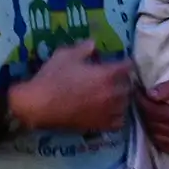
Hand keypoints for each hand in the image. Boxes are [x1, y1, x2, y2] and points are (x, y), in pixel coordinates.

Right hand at [10, 41, 131, 131]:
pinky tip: (109, 111)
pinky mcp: (101, 125)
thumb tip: (94, 43)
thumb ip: (82, 48)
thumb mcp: (64, 56)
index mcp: (106, 74)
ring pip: (125, 103)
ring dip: (121, 97)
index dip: (125, 62)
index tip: (121, 61)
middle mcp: (113, 93)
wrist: (40, 105)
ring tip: (113, 94)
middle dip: (124, 80)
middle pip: (129, 86)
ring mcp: (108, 111)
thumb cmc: (52, 78)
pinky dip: (117, 115)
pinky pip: (119, 121)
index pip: (127, 66)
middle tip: (115, 77)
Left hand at [137, 71, 168, 154]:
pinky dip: (162, 139)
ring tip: (151, 114)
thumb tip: (149, 95)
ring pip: (159, 139)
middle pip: (154, 126)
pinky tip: (160, 128)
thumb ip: (168, 87)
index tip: (138, 93)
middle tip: (143, 102)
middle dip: (146, 113)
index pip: (153, 113)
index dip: (142, 102)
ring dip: (152, 126)